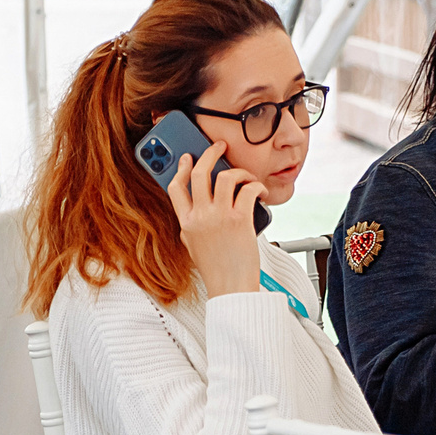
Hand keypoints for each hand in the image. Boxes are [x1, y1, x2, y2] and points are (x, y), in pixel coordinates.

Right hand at [167, 145, 265, 297]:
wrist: (231, 287)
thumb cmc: (217, 269)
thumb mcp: (193, 246)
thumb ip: (192, 226)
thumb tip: (196, 210)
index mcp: (186, 222)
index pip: (175, 187)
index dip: (180, 168)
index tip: (187, 157)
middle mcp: (200, 217)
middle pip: (198, 173)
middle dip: (209, 153)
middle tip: (219, 146)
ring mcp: (219, 217)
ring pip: (225, 176)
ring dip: (239, 171)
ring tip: (246, 175)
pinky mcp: (240, 220)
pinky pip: (248, 190)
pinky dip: (256, 185)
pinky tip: (260, 191)